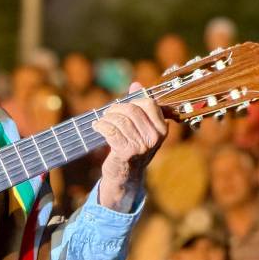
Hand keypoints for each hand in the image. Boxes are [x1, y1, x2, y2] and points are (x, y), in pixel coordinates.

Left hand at [93, 83, 167, 210]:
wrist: (125, 174)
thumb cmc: (133, 146)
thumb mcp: (141, 127)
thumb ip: (139, 105)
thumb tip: (136, 84)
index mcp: (162, 129)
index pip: (149, 103)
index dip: (133, 101)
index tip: (124, 106)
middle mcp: (154, 138)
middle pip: (132, 110)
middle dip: (116, 108)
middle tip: (108, 113)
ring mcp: (142, 146)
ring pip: (120, 120)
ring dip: (107, 118)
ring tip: (102, 120)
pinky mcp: (126, 152)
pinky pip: (111, 131)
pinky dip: (101, 126)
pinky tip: (96, 126)